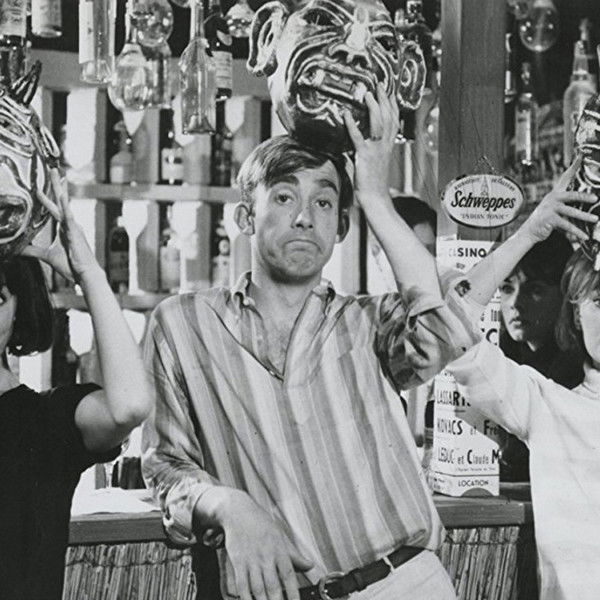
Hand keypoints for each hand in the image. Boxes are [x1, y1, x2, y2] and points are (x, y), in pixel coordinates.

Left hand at [21, 169, 100, 281]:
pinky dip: (64, 205)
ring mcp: (73, 227)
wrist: (85, 275)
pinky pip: (68, 216)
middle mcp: (69, 224)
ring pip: (64, 203)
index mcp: (64, 229)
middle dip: (57, 185)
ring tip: (56, 173)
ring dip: (60, 188)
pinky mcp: (74, 233)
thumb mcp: (47, 256)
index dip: (50, 196)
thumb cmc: (72, 266)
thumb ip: (32, 251)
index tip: (45, 184)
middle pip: (61, 201)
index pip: (55, 209)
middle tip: (53, 169)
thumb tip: (16, 250)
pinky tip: (61, 195)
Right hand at [218, 491, 312, 599]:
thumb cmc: (261, 523)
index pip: (288, 575)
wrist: (238, 511)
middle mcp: (266, 556)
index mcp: (279, 550)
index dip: (293, 593)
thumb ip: (294, 554)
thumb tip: (310, 565)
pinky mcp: (237, 562)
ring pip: (258, 588)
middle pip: (273, 586)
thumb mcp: (280, 535)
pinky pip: (242, 585)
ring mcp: (251, 560)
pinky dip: (245, 598)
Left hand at [343, 82, 399, 204]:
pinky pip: (358, 138)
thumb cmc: (372, 184)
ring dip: (373, 107)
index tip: (390, 92)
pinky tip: (346, 116)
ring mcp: (375, 150)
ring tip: (368, 94)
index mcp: (387, 146)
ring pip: (379, 123)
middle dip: (385, 100)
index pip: (394, 121)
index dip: (393, 106)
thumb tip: (349, 150)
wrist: (375, 198)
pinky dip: (352, 126)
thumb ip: (361, 155)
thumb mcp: (369, 165)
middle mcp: (384, 145)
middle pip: (388, 117)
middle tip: (380, 86)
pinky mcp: (364, 156)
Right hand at [519, 154, 597, 243]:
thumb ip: (568, 201)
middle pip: (571, 195)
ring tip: (595, 219)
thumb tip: (589, 196)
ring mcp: (550, 209)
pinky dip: (576, 231)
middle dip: (584, 197)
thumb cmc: (547, 218)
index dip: (574, 166)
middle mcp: (553, 199)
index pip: (566, 177)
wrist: (530, 230)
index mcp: (556, 193)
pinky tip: (584, 235)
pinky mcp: (549, 220)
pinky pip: (566, 225)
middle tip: (595, 198)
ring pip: (571, 212)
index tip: (582, 155)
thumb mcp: (556, 206)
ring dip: (584, 216)